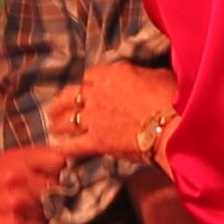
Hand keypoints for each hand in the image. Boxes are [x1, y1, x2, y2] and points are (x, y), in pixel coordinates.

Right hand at [0, 146, 62, 223]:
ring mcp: (16, 201)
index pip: (59, 158)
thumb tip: (67, 170)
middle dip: (54, 198)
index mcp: (15, 158)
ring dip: (44, 217)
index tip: (61, 180)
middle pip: (59, 187)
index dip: (65, 171)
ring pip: (52, 210)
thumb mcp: (2, 170)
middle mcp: (17, 175)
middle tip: (36, 206)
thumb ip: (31, 167)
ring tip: (22, 218)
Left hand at [52, 63, 178, 160]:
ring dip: (58, 123)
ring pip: (66, 119)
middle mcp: (97, 94)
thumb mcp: (157, 75)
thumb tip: (142, 80)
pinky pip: (73, 146)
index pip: (91, 75)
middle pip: (70, 95)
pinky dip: (63, 148)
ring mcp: (93, 118)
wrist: (170, 126)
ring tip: (53, 126)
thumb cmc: (170, 98)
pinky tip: (57, 150)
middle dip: (61, 101)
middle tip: (56, 106)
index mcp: (112, 74)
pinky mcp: (96, 141)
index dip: (88, 83)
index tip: (87, 88)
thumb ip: (141, 76)